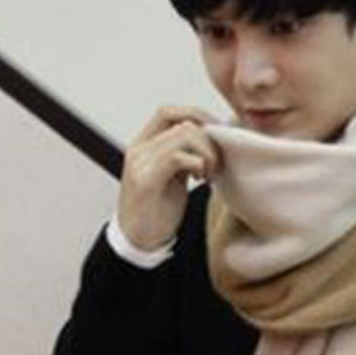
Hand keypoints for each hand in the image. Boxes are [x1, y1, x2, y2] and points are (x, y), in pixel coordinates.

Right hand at [116, 104, 224, 250]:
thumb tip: (213, 141)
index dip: (197, 115)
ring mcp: (140, 163)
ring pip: (183, 135)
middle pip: (182, 122)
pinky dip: (197, 163)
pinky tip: (200, 179)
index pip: (169, 112)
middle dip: (209, 139)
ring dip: (206, 152)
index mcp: (144, 145)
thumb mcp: (174, 177)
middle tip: (217, 162)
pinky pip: (177, 157)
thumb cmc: (157, 213)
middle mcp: (139, 149)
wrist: (138, 243)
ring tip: (208, 173)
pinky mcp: (146, 181)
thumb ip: (185, 156)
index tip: (217, 135)